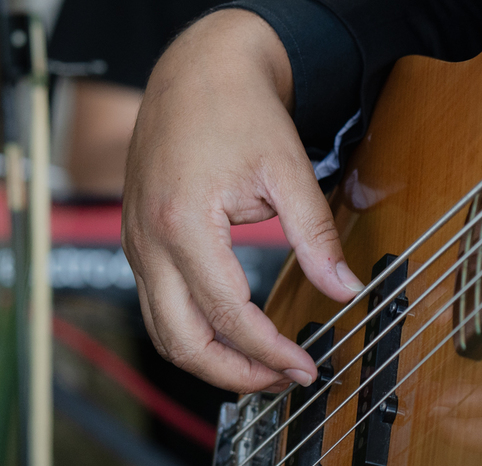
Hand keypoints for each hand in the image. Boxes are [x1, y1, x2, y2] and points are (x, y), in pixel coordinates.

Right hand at [122, 9, 364, 392]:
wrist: (196, 69)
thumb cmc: (238, 110)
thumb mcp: (288, 169)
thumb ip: (316, 235)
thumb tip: (344, 290)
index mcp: (183, 225)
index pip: (228, 315)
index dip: (270, 352)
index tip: (306, 367)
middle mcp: (149, 243)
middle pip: (183, 343)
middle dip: (236, 374)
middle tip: (284, 380)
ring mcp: (137, 247)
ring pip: (164, 334)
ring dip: (212, 362)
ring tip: (262, 368)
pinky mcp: (140, 246)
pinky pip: (159, 309)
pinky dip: (194, 334)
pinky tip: (233, 336)